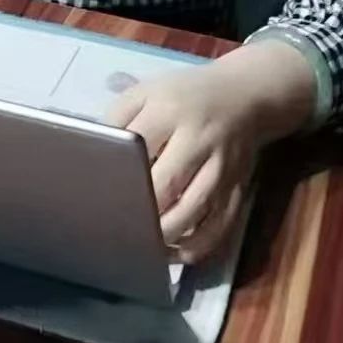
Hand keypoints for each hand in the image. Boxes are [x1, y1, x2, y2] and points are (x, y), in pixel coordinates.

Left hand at [104, 37, 316, 263]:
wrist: (246, 95)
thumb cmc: (185, 95)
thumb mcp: (149, 90)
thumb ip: (119, 116)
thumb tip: (97, 153)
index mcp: (169, 111)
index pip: (138, 148)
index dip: (118, 175)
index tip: (98, 196)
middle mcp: (198, 140)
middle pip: (165, 187)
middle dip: (139, 212)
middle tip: (117, 228)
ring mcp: (221, 168)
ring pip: (192, 213)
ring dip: (164, 236)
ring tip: (142, 245)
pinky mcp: (238, 189)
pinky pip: (218, 229)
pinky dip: (195, 247)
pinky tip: (174, 251)